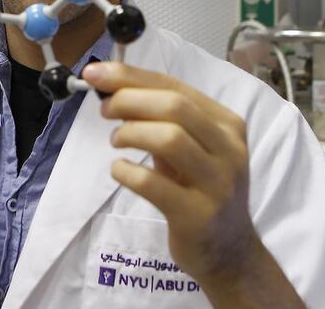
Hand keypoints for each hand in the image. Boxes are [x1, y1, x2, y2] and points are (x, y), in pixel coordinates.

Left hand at [82, 62, 258, 287]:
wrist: (228, 251)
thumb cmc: (200, 188)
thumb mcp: (190, 147)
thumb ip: (161, 118)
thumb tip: (111, 86)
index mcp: (227, 124)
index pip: (175, 86)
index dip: (130, 76)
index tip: (94, 72)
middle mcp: (229, 149)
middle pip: (175, 106)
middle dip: (129, 100)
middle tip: (104, 110)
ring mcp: (217, 184)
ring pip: (169, 138)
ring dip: (130, 133)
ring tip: (116, 142)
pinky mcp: (198, 216)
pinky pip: (152, 183)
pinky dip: (126, 171)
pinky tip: (120, 170)